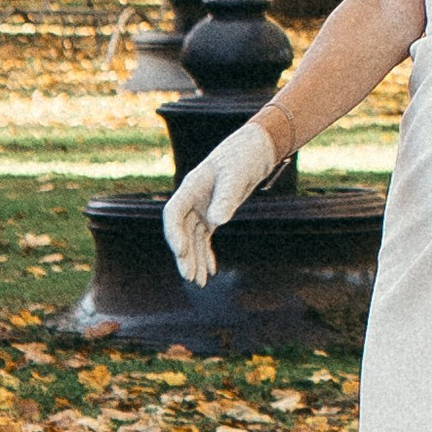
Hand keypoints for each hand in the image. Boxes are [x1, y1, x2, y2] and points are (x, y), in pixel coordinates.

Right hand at [163, 119, 278, 286]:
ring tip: (199, 282)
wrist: (257, 149)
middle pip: (182, 231)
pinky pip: (206, 238)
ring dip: (195, 259)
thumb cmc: (244, 157)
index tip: (181, 252)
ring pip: (193, 238)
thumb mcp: (237, 175)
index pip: (173, 213)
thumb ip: (226, 198)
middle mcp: (193, 199)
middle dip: (185, 255)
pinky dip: (207, 254)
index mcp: (192, 186)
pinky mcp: (214, 213)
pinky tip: (211, 270)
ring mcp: (203, 207)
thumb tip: (216, 222)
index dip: (174, 234)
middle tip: (190, 277)